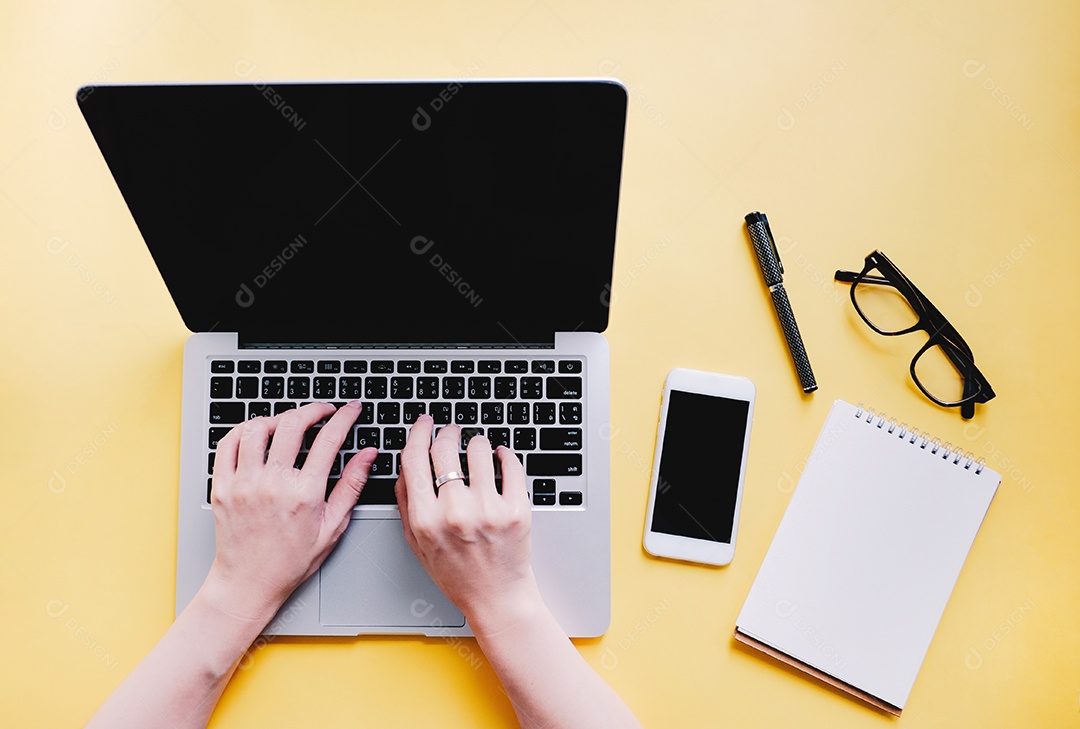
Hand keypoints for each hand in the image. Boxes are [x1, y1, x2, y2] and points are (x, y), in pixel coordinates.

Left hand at [206, 401, 376, 620]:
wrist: (248, 583)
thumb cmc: (290, 561)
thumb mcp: (332, 526)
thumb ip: (352, 486)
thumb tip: (368, 456)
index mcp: (304, 494)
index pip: (329, 440)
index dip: (344, 417)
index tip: (350, 410)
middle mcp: (272, 484)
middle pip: (293, 424)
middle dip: (314, 409)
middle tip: (323, 411)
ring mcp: (243, 483)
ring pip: (258, 428)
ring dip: (278, 418)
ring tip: (288, 424)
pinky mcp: (222, 486)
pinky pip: (228, 443)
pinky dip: (244, 430)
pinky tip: (257, 434)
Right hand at [395, 416, 537, 630]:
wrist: (496, 598)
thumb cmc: (456, 573)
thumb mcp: (417, 543)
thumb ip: (405, 503)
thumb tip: (405, 464)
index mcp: (425, 520)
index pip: (414, 459)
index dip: (418, 432)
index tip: (424, 422)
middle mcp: (455, 513)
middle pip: (445, 448)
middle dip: (447, 431)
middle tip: (451, 430)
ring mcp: (488, 510)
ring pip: (479, 449)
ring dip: (476, 441)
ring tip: (477, 447)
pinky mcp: (517, 510)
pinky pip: (510, 465)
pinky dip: (504, 454)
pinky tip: (500, 455)